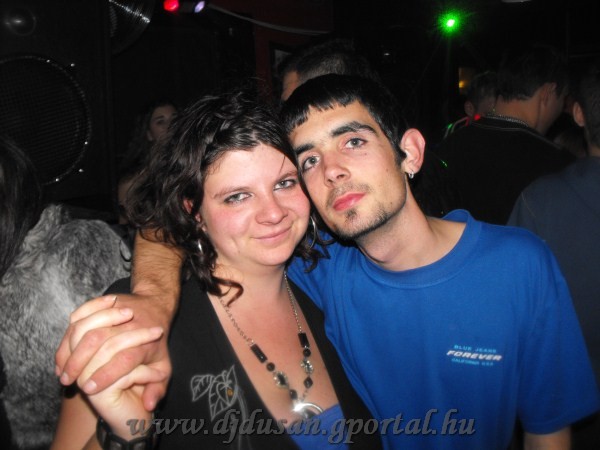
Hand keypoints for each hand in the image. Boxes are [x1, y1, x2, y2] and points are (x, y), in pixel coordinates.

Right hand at [56, 293, 174, 410]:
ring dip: (70, 348)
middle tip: (68, 380)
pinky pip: (80, 313)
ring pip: (85, 327)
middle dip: (79, 362)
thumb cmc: (157, 343)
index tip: (88, 389)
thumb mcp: (164, 368)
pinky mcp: (104, 303)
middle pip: (98, 341)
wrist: (155, 307)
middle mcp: (129, 325)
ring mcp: (116, 311)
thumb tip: (148, 406)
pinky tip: (64, 349)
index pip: (124, 359)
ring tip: (62, 369)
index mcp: (146, 343)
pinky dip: (68, 332)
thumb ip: (158, 389)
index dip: (105, 375)